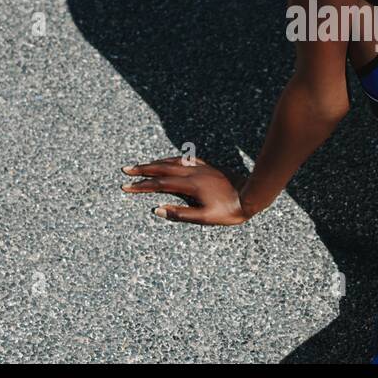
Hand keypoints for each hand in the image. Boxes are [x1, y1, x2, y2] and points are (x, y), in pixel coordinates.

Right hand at [121, 156, 247, 225]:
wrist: (250, 195)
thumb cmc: (229, 211)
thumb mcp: (205, 218)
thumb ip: (180, 214)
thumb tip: (158, 210)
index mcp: (190, 185)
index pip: (160, 184)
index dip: (142, 185)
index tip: (127, 186)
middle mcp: (193, 173)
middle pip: (162, 168)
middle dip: (143, 170)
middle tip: (127, 170)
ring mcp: (201, 168)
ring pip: (173, 161)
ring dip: (156, 162)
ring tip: (143, 165)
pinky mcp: (208, 167)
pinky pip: (186, 159)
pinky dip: (174, 159)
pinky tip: (171, 160)